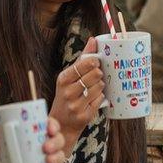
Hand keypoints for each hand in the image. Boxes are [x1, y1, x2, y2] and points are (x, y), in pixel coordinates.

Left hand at [0, 117, 67, 162]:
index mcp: (31, 136)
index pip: (47, 125)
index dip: (52, 124)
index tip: (49, 128)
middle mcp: (42, 146)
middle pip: (57, 139)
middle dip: (55, 141)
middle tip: (46, 148)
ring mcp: (46, 161)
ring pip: (60, 154)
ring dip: (58, 157)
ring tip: (48, 161)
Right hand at [49, 37, 104, 153]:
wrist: (62, 123)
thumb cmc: (67, 96)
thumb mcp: (69, 77)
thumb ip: (81, 59)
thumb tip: (93, 39)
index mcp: (63, 79)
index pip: (85, 64)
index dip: (95, 62)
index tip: (96, 63)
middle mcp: (68, 92)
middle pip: (95, 74)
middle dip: (98, 74)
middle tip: (96, 77)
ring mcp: (76, 105)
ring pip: (99, 87)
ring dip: (100, 87)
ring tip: (93, 89)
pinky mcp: (84, 115)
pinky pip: (100, 99)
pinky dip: (99, 98)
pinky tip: (92, 99)